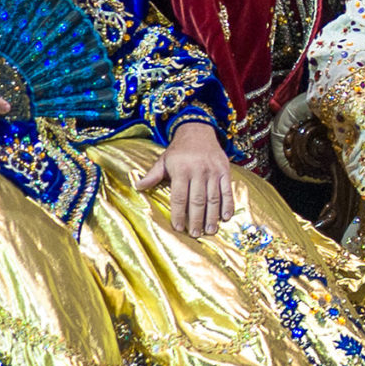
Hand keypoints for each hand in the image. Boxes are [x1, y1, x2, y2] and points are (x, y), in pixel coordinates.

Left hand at [138, 122, 237, 237]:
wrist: (198, 131)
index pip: (179, 197)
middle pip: (197, 200)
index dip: (179, 213)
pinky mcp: (225, 171)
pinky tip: (225, 217)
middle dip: (196, 219)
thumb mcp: (163, 160)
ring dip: (212, 216)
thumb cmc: (179, 150)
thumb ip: (152, 175)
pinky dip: (228, 204)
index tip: (178, 227)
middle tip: (195, 234)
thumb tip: (136, 186)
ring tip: (210, 231)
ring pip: (213, 197)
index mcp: (181, 170)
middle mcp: (198, 171)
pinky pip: (227, 190)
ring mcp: (213, 171)